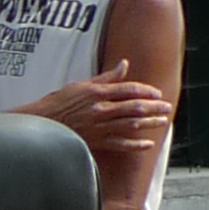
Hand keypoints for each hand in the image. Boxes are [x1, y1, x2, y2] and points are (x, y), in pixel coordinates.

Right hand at [24, 76, 175, 156]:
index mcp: (97, 93)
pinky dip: (135, 145)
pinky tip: (148, 144)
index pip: (128, 90)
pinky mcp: (96, 142)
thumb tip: (124, 64)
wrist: (41, 123)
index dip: (146, 91)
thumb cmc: (58, 103)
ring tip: (163, 122)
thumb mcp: (81, 84)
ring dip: (150, 123)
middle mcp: (100, 110)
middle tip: (167, 106)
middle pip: (134, 107)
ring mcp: (99, 127)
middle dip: (154, 107)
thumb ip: (106, 77)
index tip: (156, 93)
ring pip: (131, 125)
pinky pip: (120, 144)